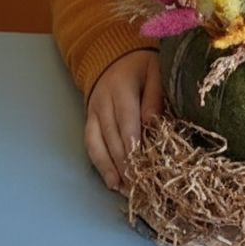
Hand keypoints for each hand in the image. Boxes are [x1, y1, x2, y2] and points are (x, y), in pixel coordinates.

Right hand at [84, 51, 162, 191]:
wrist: (114, 56)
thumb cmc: (142, 65)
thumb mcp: (155, 71)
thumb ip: (155, 96)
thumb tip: (152, 124)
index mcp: (121, 88)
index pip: (126, 120)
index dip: (133, 143)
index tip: (141, 164)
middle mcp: (102, 102)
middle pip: (112, 137)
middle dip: (125, 163)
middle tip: (139, 185)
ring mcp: (93, 113)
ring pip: (98, 145)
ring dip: (111, 169)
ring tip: (124, 189)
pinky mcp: (89, 121)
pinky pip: (91, 145)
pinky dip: (100, 165)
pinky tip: (112, 182)